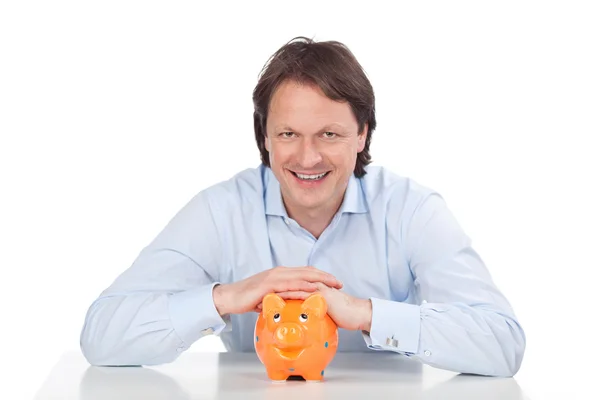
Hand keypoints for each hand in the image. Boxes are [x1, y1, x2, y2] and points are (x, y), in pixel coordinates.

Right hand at [212, 266, 342, 315]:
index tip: (334, 282)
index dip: (321, 275)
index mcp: (281, 274)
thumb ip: (281, 297)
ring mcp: (274, 277)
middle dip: (325, 276)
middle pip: (307, 271)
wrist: (230, 298)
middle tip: (339, 282)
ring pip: (302, 276)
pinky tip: (314, 289)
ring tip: (332, 285)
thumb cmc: (248, 299)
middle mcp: (280, 272)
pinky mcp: (269, 284)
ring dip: (319, 279)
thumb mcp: (269, 297)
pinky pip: (290, 284)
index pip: (305, 272)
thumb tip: (290, 305)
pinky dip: (303, 286)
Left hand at [260, 282, 372, 331]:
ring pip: (291, 286)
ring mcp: (315, 286)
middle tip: (254, 296)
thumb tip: (301, 321)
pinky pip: (301, 292)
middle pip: (286, 283)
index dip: (273, 291)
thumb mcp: (321, 312)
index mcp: (310, 287)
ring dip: (275, 291)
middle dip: (270, 289)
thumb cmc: (342, 314)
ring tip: (259, 298)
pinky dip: (287, 296)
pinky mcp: (319, 293)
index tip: (259, 298)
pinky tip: (276, 301)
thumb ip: (310, 311)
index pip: (288, 286)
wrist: (356, 314)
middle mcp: (312, 284)